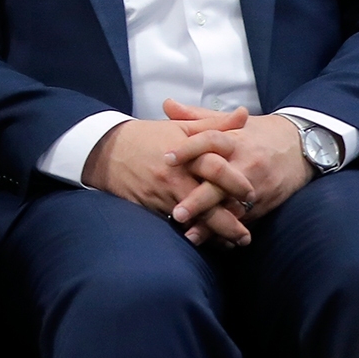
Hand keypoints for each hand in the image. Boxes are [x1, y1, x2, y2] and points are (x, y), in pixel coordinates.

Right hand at [83, 111, 253, 246]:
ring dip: (216, 233)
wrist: (106, 150)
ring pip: (194, 219)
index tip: (252, 194)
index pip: (217, 169)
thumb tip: (245, 115)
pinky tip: (208, 241)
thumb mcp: (181, 126)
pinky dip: (194, 234)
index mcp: (185, 153)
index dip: (237, 183)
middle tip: (246, 232)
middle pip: (208, 201)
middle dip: (231, 220)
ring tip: (234, 243)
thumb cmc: (147, 137)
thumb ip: (215, 124)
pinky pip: (177, 225)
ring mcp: (162, 193)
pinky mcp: (151, 206)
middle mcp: (175, 176)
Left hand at [165, 104, 310, 223]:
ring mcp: (257, 186)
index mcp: (235, 139)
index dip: (188, 149)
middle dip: (199, 199)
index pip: (209, 141)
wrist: (301, 148)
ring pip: (232, 206)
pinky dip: (227, 230)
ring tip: (189, 234)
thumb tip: (166, 105)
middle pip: (221, 181)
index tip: (166, 158)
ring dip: (211, 222)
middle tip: (177, 212)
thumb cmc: (258, 134)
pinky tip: (210, 240)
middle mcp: (246, 163)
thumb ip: (196, 116)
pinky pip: (245, 219)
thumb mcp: (231, 122)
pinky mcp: (265, 204)